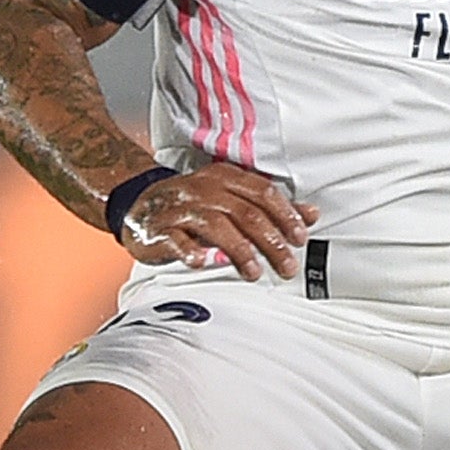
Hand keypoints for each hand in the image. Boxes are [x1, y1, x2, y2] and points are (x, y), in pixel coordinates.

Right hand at [119, 161, 318, 278]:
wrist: (139, 206)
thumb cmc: (192, 205)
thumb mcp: (232, 200)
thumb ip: (270, 208)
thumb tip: (310, 214)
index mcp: (225, 178)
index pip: (263, 192)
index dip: (285, 215)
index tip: (300, 237)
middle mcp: (205, 189)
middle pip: (246, 213)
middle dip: (271, 242)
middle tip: (287, 266)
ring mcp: (181, 208)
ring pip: (217, 226)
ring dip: (240, 250)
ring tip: (254, 272)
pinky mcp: (161, 229)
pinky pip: (177, 240)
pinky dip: (192, 252)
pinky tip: (203, 263)